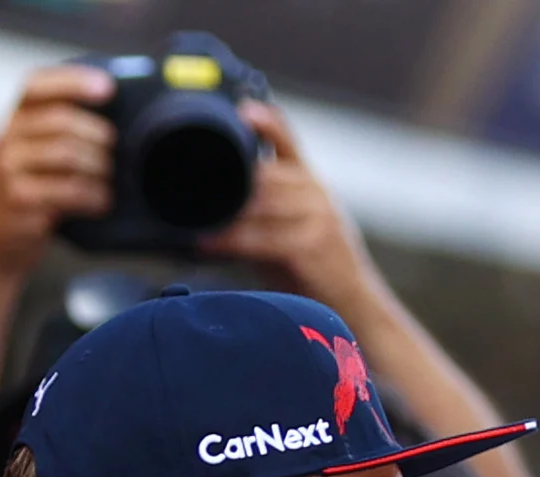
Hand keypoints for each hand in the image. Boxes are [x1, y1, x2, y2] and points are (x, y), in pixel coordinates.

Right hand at [0, 64, 115, 279]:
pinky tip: (101, 203)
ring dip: (100, 167)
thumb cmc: (27, 202)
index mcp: (13, 124)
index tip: (107, 87)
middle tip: (117, 150)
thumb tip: (116, 126)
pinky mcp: (19, 200)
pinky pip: (68, 190)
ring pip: (67, 154)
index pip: (37, 86)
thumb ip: (59, 139)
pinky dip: (94, 196)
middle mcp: (6, 140)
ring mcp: (9, 170)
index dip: (73, 81)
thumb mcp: (33, 162)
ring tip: (110, 181)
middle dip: (99, 134)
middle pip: (61, 120)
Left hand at [198, 103, 381, 315]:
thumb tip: (215, 199)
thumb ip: (264, 206)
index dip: (265, 121)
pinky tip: (207, 245)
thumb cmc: (314, 268)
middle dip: (226, 179)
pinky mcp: (311, 247)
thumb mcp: (293, 226)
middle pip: (264, 173)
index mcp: (311, 183)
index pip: (288, 140)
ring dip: (222, 212)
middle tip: (185, 181)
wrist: (353, 305)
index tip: (240, 109)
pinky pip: (261, 238)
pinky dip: (230, 241)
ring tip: (190, 218)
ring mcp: (317, 218)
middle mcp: (316, 193)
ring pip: (260, 203)